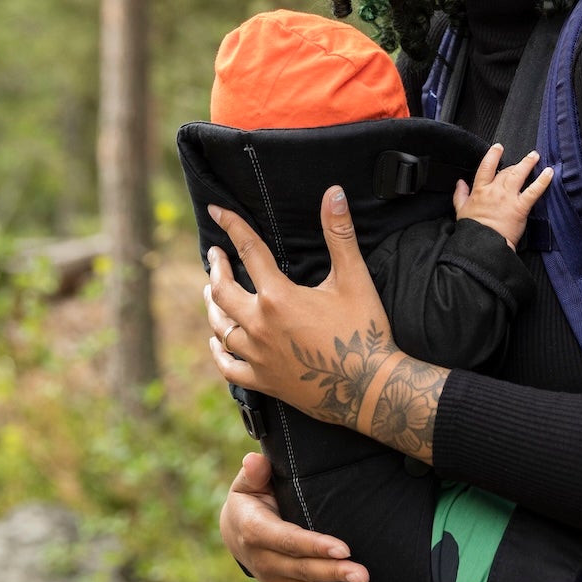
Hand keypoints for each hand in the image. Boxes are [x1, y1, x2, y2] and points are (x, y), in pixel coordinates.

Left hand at [207, 186, 447, 458]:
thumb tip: (332, 193)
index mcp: (278, 297)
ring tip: (211, 293)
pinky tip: (217, 342)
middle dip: (216, 269)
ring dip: (214, 307)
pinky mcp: (264, 381)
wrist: (369, 388)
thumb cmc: (364, 331)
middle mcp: (259, 325)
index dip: (232, 227)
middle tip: (214, 255)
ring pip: (221, 327)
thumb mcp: (354, 278)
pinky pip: (229, 367)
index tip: (216, 211)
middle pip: (222, 292)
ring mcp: (258, 356)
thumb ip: (339, 233)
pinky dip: (219, 351)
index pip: (248, 250)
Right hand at [219, 452, 384, 581]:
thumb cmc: (251, 499)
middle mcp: (266, 563)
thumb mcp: (247, 483)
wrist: (236, 532)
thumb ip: (255, 473)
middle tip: (364, 576)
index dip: (315, 546)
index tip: (344, 547)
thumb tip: (255, 460)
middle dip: (335, 575)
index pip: (289, 541)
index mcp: (256, 533)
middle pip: (304, 572)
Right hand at [450, 142, 554, 247]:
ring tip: (535, 156)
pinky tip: (549, 173)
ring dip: (528, 163)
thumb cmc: (472, 229)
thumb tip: (459, 183)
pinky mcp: (520, 206)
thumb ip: (460, 194)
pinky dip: (543, 181)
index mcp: (480, 190)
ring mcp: (509, 197)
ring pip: (519, 174)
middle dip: (516, 163)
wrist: (483, 243)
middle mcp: (495, 190)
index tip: (498, 148)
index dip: (493, 155)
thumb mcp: (461, 210)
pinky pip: (534, 191)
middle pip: (507, 170)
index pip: (486, 166)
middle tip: (525, 158)